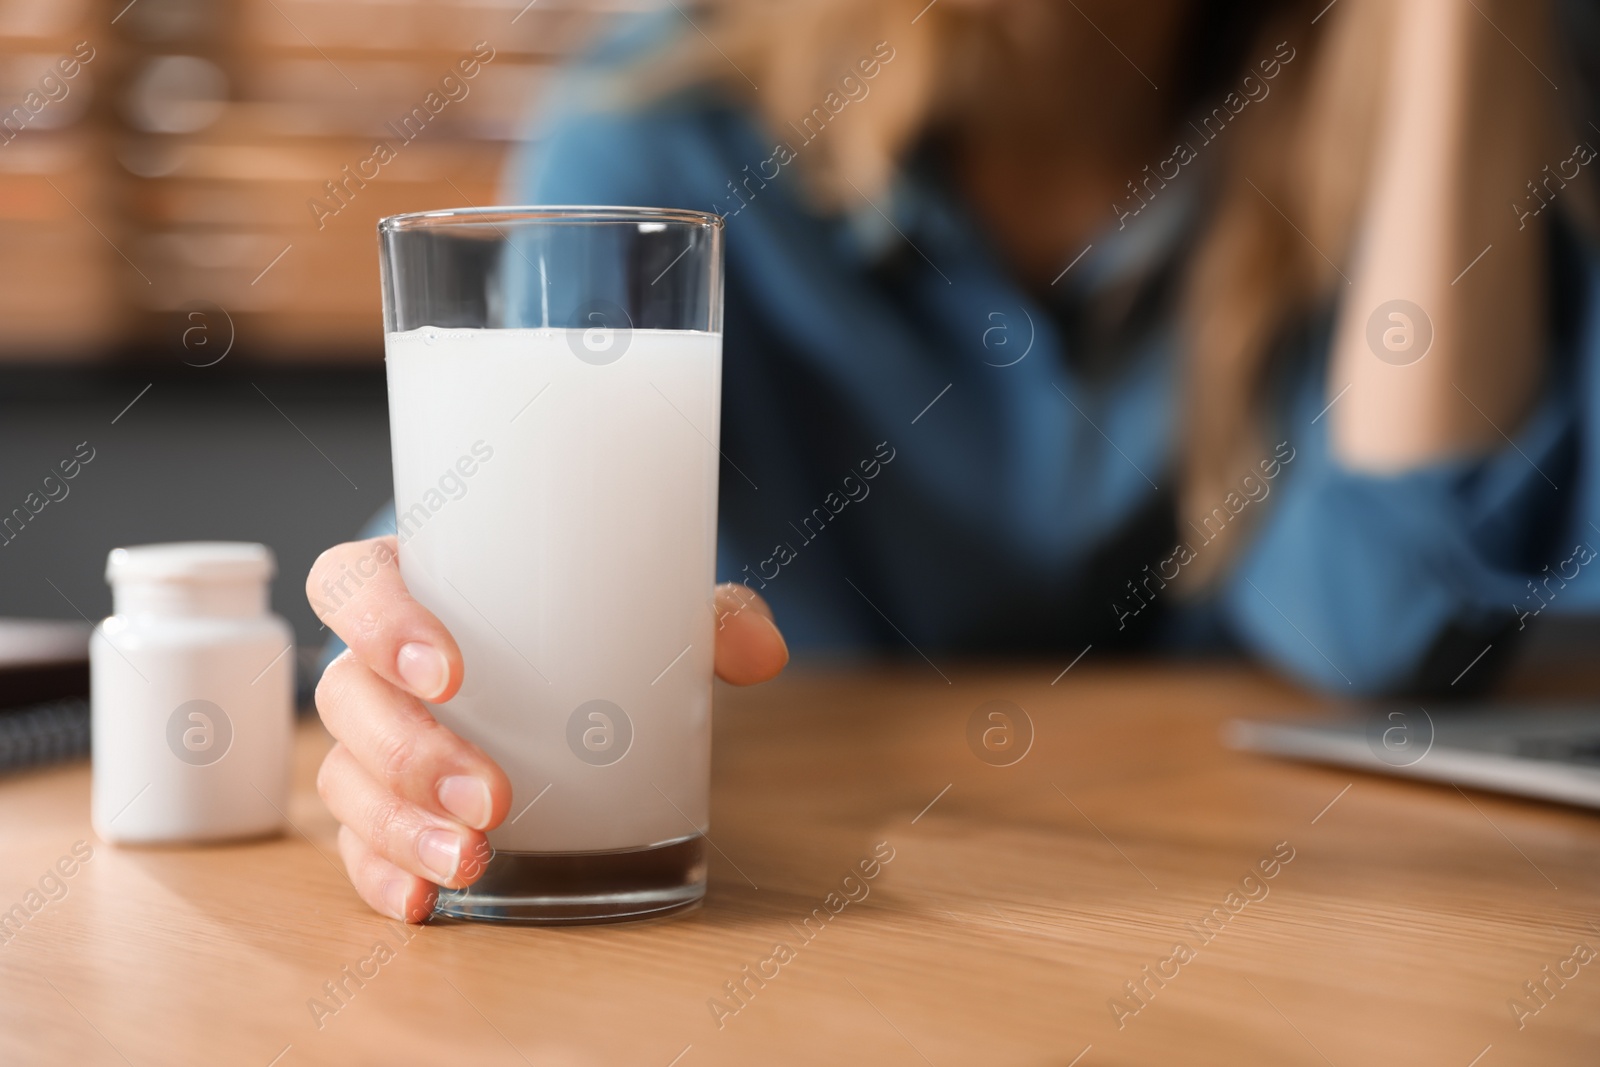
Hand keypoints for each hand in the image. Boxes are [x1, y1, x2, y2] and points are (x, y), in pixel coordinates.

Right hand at [306, 535, 788, 921]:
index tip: (449, 671)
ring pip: (348, 780)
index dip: (378, 622)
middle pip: (349, 699)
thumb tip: (765, 652)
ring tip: (472, 861)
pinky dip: (383, 874)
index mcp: (418, 584)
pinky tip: (425, 902)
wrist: (575, 672)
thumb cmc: (585, 621)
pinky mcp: (386, 807)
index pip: (353, 585)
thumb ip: (708, 616)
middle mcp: (378, 664)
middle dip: (412, 755)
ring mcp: (375, 740)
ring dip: (400, 827)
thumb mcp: (643, 604)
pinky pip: (357, 843)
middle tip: (495, 797)